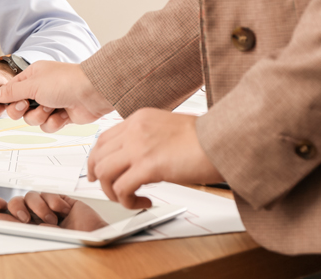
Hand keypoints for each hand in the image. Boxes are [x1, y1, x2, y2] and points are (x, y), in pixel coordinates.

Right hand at [0, 60, 112, 130]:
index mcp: (32, 76)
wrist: (93, 92)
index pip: (10, 91)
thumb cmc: (65, 81)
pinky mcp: (61, 116)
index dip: (1, 101)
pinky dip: (54, 122)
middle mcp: (40, 89)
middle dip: (22, 110)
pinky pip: (48, 126)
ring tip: (51, 108)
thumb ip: (12, 91)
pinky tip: (62, 115)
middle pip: (19, 108)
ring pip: (33, 119)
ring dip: (40, 116)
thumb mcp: (33, 84)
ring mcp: (51, 103)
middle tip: (27, 105)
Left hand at [0, 192, 108, 230]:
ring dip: (39, 207)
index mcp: (29, 227)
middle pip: (17, 201)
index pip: (9, 214)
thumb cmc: (71, 243)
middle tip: (25, 218)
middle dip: (17, 207)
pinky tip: (61, 211)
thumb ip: (20, 227)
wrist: (94, 239)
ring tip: (51, 220)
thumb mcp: (40, 236)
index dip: (0, 206)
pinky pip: (48, 192)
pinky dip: (52, 201)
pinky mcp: (61, 199)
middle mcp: (37, 216)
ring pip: (31, 195)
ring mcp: (49, 207)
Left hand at [87, 108, 222, 208]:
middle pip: (98, 155)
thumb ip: (149, 138)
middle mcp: (134, 130)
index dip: (96, 158)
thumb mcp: (169, 128)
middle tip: (109, 191)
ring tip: (129, 200)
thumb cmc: (207, 138)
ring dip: (113, 192)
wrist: (224, 139)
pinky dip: (127, 201)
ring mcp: (139, 147)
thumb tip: (139, 159)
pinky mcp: (149, 166)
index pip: (103, 139)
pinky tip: (143, 203)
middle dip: (98, 177)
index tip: (96, 172)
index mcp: (139, 119)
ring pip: (104, 173)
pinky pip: (122, 188)